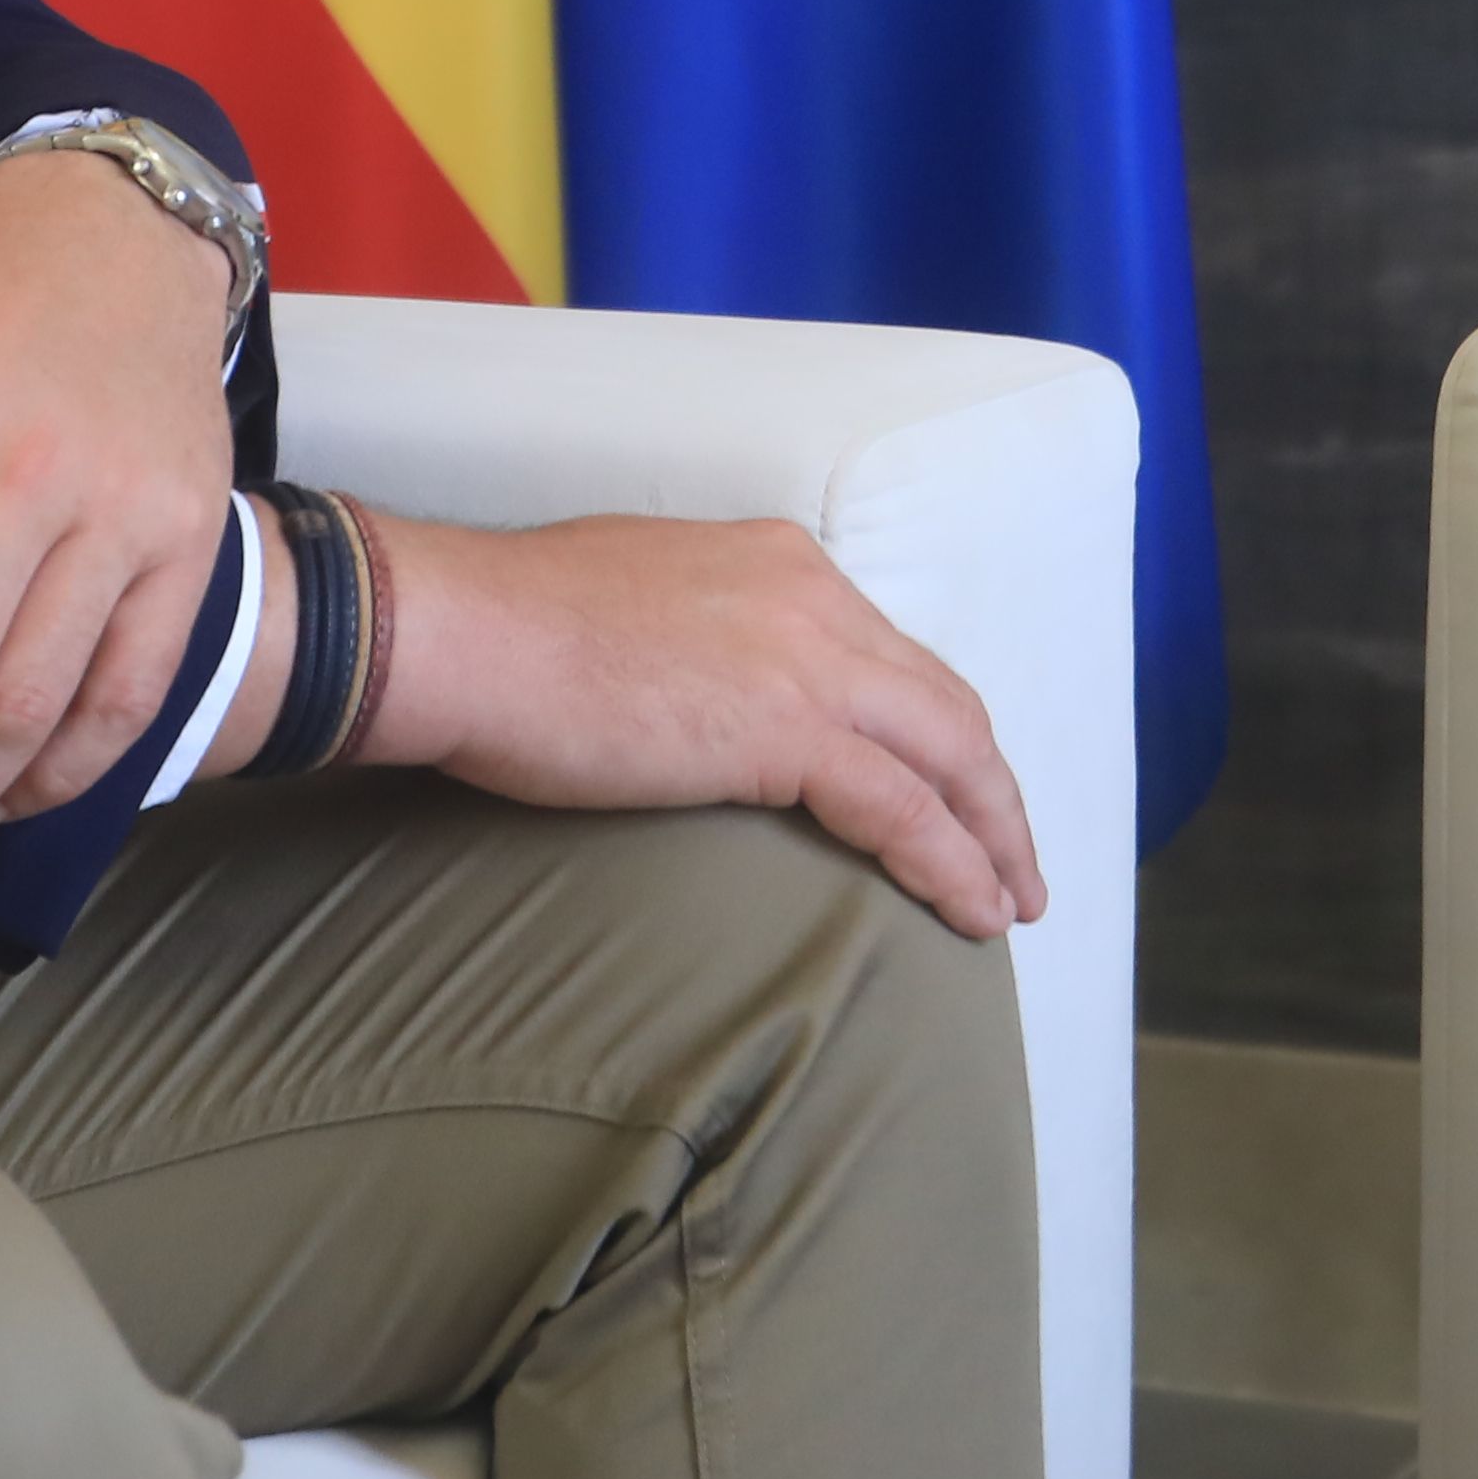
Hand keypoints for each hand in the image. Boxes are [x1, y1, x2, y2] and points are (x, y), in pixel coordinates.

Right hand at [356, 512, 1048, 942]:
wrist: (462, 631)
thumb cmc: (509, 629)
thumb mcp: (634, 610)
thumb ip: (692, 643)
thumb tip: (692, 697)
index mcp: (779, 565)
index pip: (890, 658)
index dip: (934, 733)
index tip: (951, 791)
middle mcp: (815, 597)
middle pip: (945, 705)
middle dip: (991, 790)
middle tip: (1014, 862)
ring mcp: (808, 660)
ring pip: (950, 755)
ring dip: (992, 837)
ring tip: (1009, 906)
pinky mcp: (786, 729)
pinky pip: (903, 809)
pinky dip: (951, 865)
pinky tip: (970, 913)